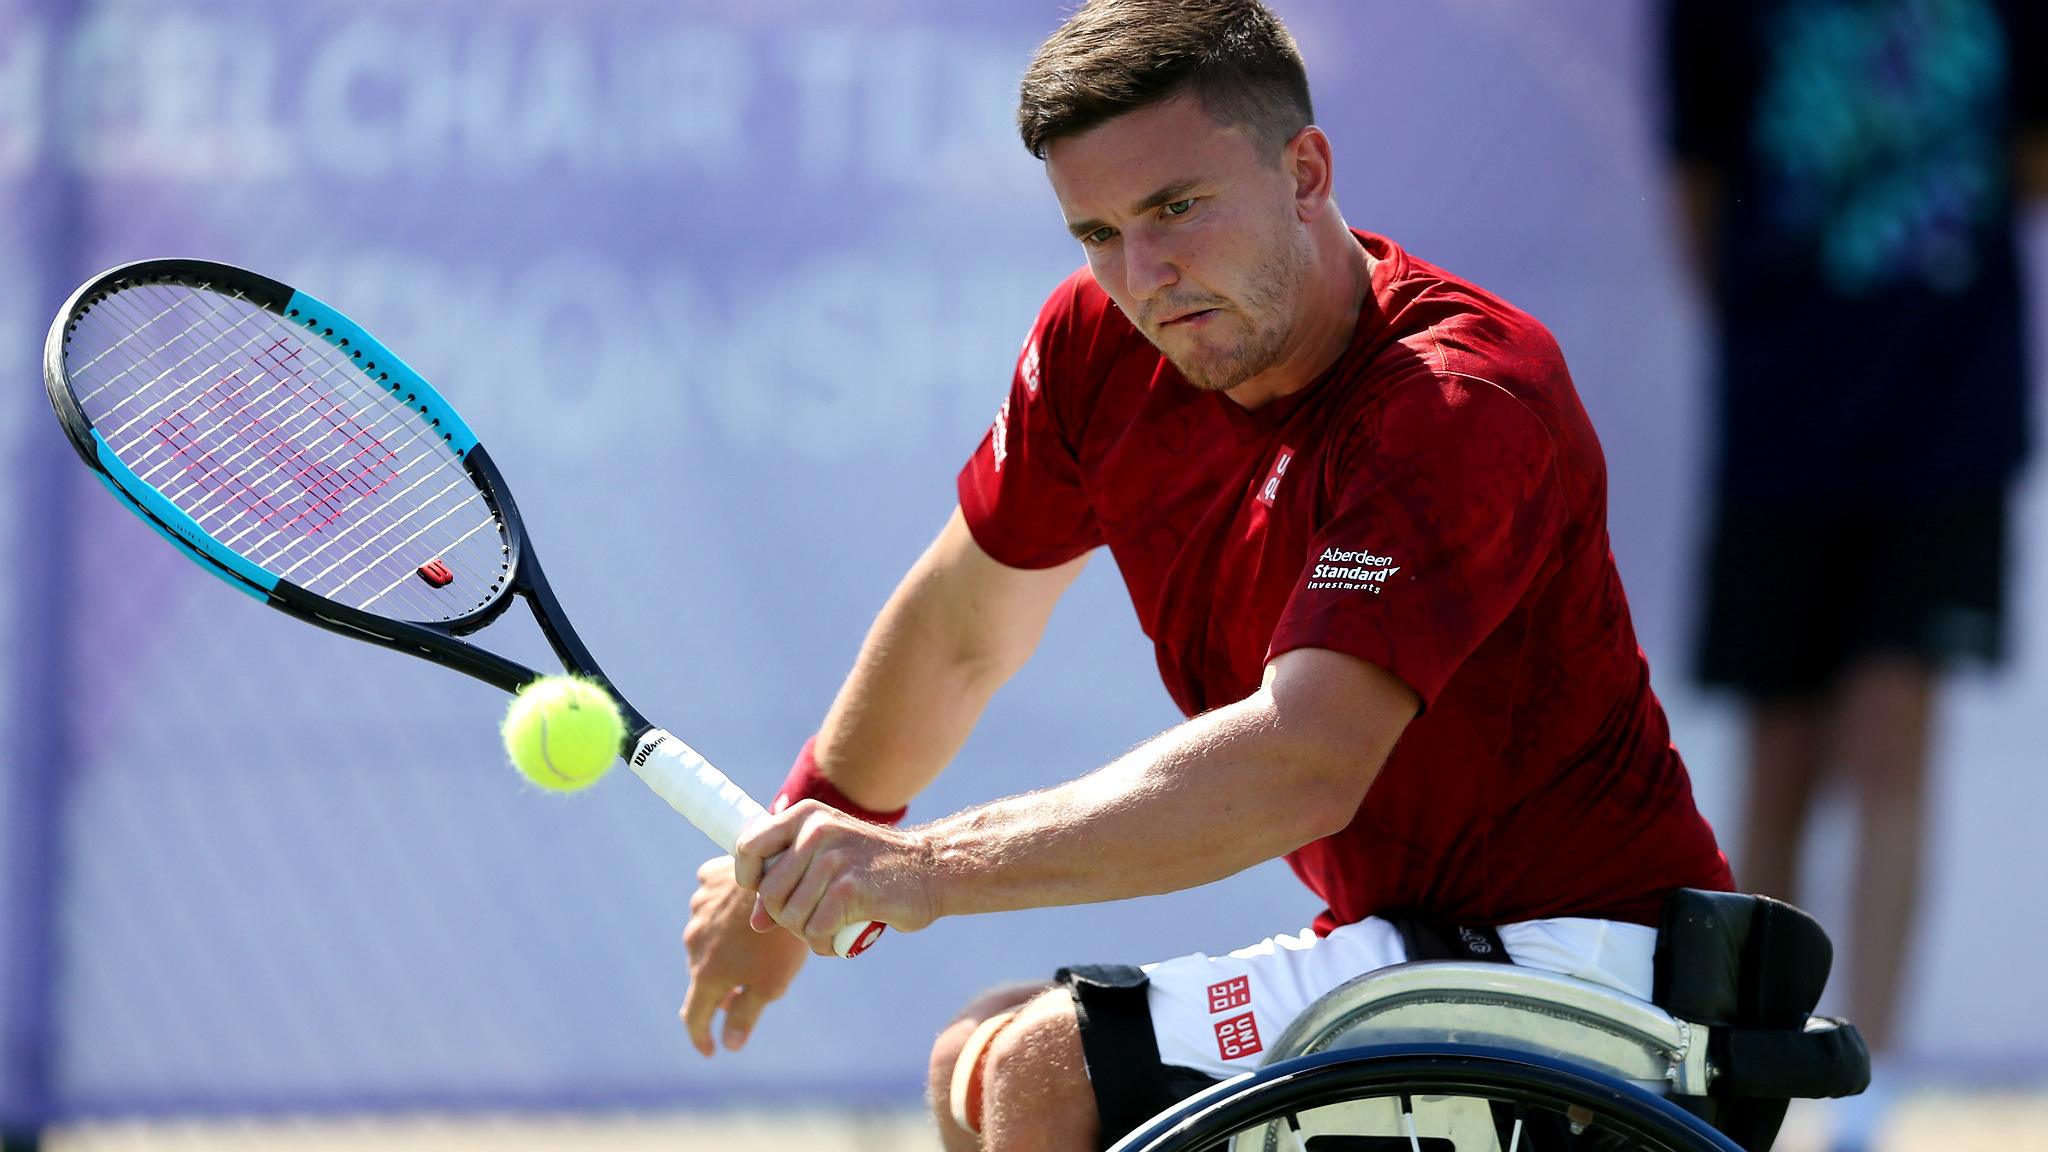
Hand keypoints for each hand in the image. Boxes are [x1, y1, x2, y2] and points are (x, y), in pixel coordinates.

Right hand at [680, 854, 808, 1055]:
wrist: (783, 877)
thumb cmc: (781, 938)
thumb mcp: (770, 984)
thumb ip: (745, 1015)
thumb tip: (729, 1044)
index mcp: (707, 974)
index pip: (693, 1016)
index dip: (700, 1037)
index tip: (710, 1049)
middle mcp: (694, 943)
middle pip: (702, 974)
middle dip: (718, 988)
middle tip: (741, 992)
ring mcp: (698, 909)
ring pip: (705, 936)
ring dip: (720, 947)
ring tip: (750, 943)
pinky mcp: (708, 881)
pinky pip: (710, 900)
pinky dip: (722, 909)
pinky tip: (743, 908)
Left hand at [734, 799, 938, 955]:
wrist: (929, 869)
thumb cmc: (873, 867)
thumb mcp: (828, 856)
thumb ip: (789, 881)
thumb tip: (755, 922)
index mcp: (805, 815)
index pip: (747, 846)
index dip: (749, 879)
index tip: (768, 897)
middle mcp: (816, 830)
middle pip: (770, 893)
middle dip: (786, 918)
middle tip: (814, 918)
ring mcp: (833, 858)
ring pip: (791, 917)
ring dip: (808, 934)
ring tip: (831, 927)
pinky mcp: (850, 888)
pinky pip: (815, 931)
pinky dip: (825, 944)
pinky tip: (840, 939)